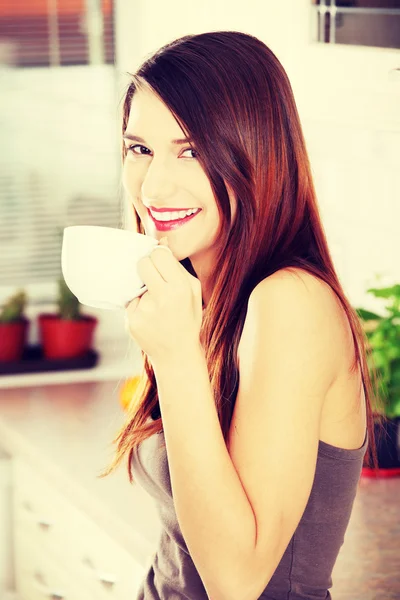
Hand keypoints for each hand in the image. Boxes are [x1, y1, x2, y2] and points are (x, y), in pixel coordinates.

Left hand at [124, 238, 202, 363]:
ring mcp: (144, 310)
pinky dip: (137, 306)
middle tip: (153, 280)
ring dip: (143, 290)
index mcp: (181, 288)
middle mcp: (162, 297)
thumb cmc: (187, 318)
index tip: (160, 264)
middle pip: (142, 263)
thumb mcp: (194, 292)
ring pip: (135, 283)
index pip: (158, 254)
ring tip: (155, 307)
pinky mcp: (131, 320)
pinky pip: (130, 301)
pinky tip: (149, 318)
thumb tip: (161, 243)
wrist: (177, 355)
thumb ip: (178, 267)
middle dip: (147, 268)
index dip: (158, 257)